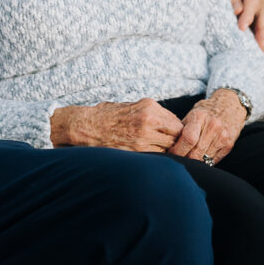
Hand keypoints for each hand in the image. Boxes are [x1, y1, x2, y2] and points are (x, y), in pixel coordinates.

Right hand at [50, 99, 181, 151]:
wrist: (86, 127)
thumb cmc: (107, 116)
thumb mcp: (131, 106)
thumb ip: (151, 114)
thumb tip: (169, 124)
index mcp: (149, 106)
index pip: (177, 122)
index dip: (176, 131)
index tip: (172, 136)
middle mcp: (149, 119)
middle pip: (177, 135)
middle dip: (175, 142)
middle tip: (169, 147)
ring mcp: (143, 136)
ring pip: (169, 147)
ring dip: (166, 151)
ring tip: (158, 152)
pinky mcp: (137, 150)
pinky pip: (157, 156)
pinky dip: (156, 158)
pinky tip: (148, 156)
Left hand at [168, 89, 247, 162]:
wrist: (230, 104)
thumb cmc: (207, 110)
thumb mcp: (192, 113)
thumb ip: (182, 129)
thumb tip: (168, 146)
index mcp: (200, 117)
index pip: (188, 139)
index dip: (178, 150)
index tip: (171, 154)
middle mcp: (213, 126)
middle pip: (195, 152)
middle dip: (185, 159)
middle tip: (178, 159)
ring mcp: (222, 136)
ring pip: (204, 159)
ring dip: (195, 162)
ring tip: (189, 158)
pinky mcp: (229, 144)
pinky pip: (214, 160)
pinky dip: (205, 162)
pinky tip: (201, 157)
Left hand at [215, 0, 263, 51]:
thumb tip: (238, 11)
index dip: (249, 14)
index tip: (242, 27)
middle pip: (261, 13)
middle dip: (261, 30)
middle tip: (259, 44)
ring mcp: (253, 6)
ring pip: (259, 22)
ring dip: (260, 37)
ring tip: (261, 52)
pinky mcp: (247, 15)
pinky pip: (252, 26)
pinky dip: (253, 38)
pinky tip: (254, 50)